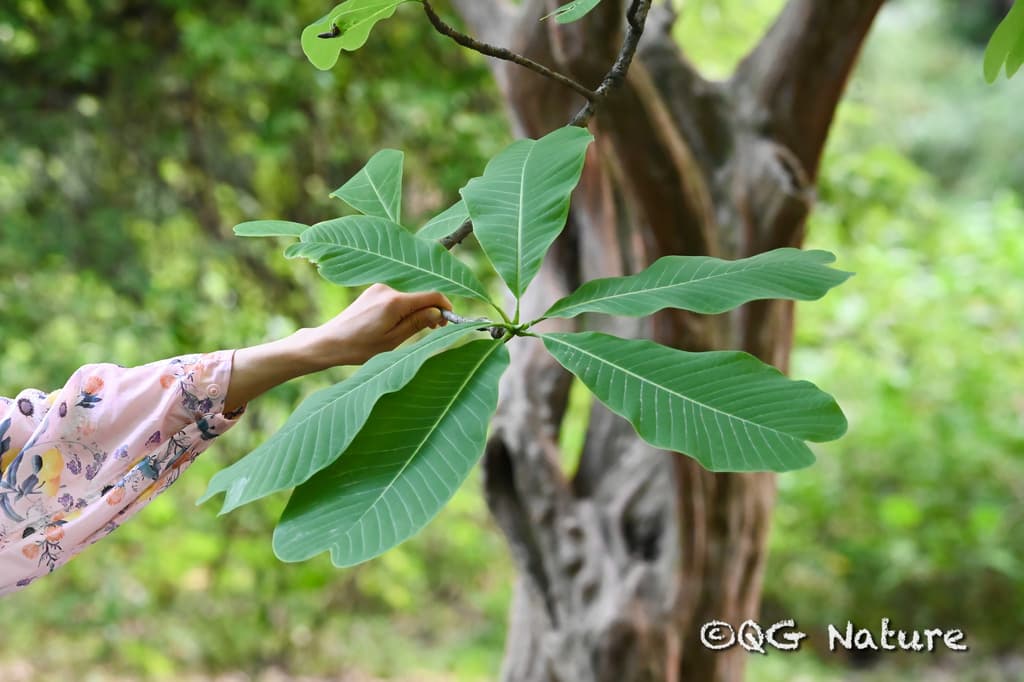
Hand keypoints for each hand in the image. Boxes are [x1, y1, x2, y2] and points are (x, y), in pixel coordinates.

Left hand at [224, 285, 452, 412]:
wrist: (329, 342)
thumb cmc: (359, 347)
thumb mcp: (393, 341)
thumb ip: (418, 324)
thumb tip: (438, 313)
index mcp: (395, 301)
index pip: (432, 295)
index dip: (445, 307)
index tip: (450, 320)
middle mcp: (388, 288)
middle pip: (421, 295)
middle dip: (431, 310)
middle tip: (435, 330)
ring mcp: (379, 288)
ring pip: (409, 297)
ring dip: (416, 311)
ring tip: (413, 331)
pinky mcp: (373, 291)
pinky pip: (397, 297)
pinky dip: (404, 309)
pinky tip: (398, 325)